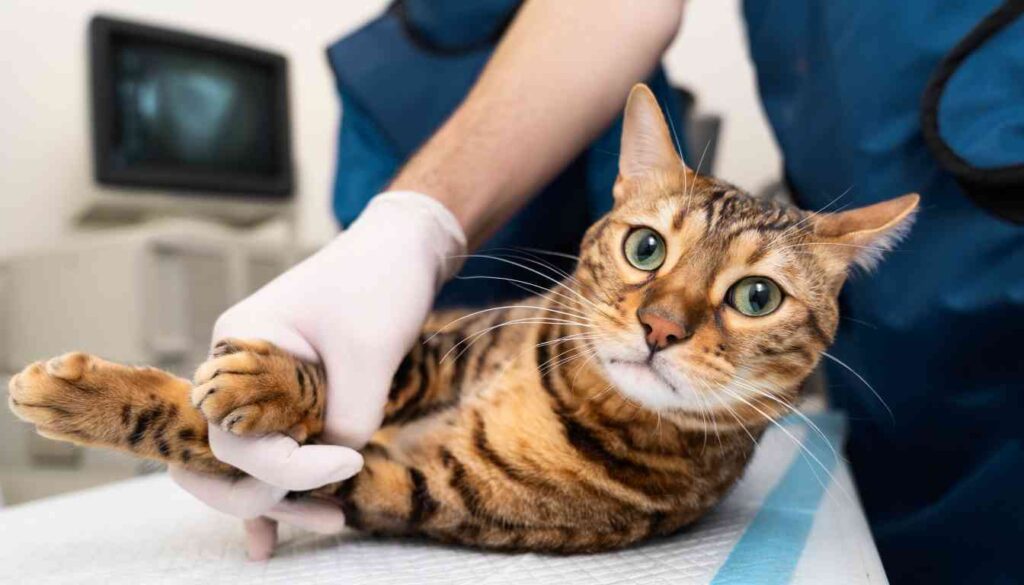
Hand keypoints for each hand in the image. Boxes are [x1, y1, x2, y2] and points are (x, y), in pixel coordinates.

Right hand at [170, 192, 465, 558]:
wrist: (402, 248)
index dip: (290, 467)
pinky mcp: (288, 389)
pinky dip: (277, 485)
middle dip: (264, 496)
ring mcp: (259, 379)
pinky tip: (279, 530)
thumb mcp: (368, 352)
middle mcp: (237, 367)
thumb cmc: (380, 283)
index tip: (349, 462)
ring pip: (245, 458)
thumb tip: (338, 459)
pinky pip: (269, 444)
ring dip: (277, 498)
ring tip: (330, 521)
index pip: (238, 436)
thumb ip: (348, 414)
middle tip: (327, 514)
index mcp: (239, 347)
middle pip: (222, 456)